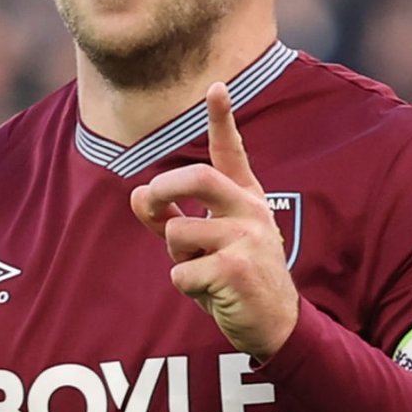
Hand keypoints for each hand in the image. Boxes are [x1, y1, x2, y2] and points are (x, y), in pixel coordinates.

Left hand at [129, 83, 298, 359]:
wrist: (275, 326)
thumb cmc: (235, 279)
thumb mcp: (204, 245)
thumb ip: (170, 218)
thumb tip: (136, 194)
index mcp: (246, 200)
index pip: (232, 153)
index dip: (222, 119)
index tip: (215, 86)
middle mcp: (251, 212)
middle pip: (197, 178)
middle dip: (163, 188)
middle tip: (149, 204)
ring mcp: (248, 239)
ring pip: (179, 232)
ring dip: (177, 258)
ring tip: (202, 273)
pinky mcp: (238, 269)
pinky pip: (181, 271)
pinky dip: (185, 287)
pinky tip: (211, 294)